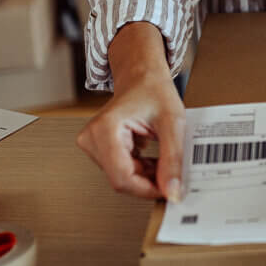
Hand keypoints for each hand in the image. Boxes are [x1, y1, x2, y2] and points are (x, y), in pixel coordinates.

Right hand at [76, 22, 185, 201]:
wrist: (142, 75)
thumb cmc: (153, 90)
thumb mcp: (172, 122)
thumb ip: (173, 158)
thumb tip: (172, 190)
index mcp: (105, 128)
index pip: (122, 176)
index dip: (147, 188)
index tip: (168, 190)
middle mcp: (92, 137)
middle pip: (121, 178)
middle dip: (148, 181)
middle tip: (172, 174)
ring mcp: (92, 143)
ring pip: (121, 177)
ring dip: (145, 175)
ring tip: (164, 161)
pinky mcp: (98, 148)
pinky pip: (120, 170)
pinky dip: (140, 169)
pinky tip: (153, 160)